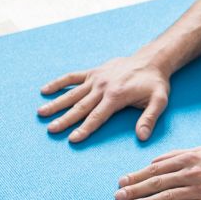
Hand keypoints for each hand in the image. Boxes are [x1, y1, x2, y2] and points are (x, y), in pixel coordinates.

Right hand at [38, 54, 170, 142]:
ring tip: (41, 112)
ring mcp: (96, 78)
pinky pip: (73, 77)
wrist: (151, 60)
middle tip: (51, 130)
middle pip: (80, 107)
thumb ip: (149, 118)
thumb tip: (142, 136)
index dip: (85, 129)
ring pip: (72, 93)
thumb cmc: (154, 83)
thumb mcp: (159, 101)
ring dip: (57, 103)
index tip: (72, 140)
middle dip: (65, 119)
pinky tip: (44, 90)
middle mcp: (102, 87)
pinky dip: (59, 83)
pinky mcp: (93, 71)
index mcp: (116, 96)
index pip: (97, 116)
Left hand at [114, 147, 200, 199]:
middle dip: (135, 190)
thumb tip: (154, 162)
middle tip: (117, 198)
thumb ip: (178, 155)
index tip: (121, 183)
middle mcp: (192, 172)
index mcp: (188, 158)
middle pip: (157, 182)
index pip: (156, 169)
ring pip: (168, 197)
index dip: (136, 176)